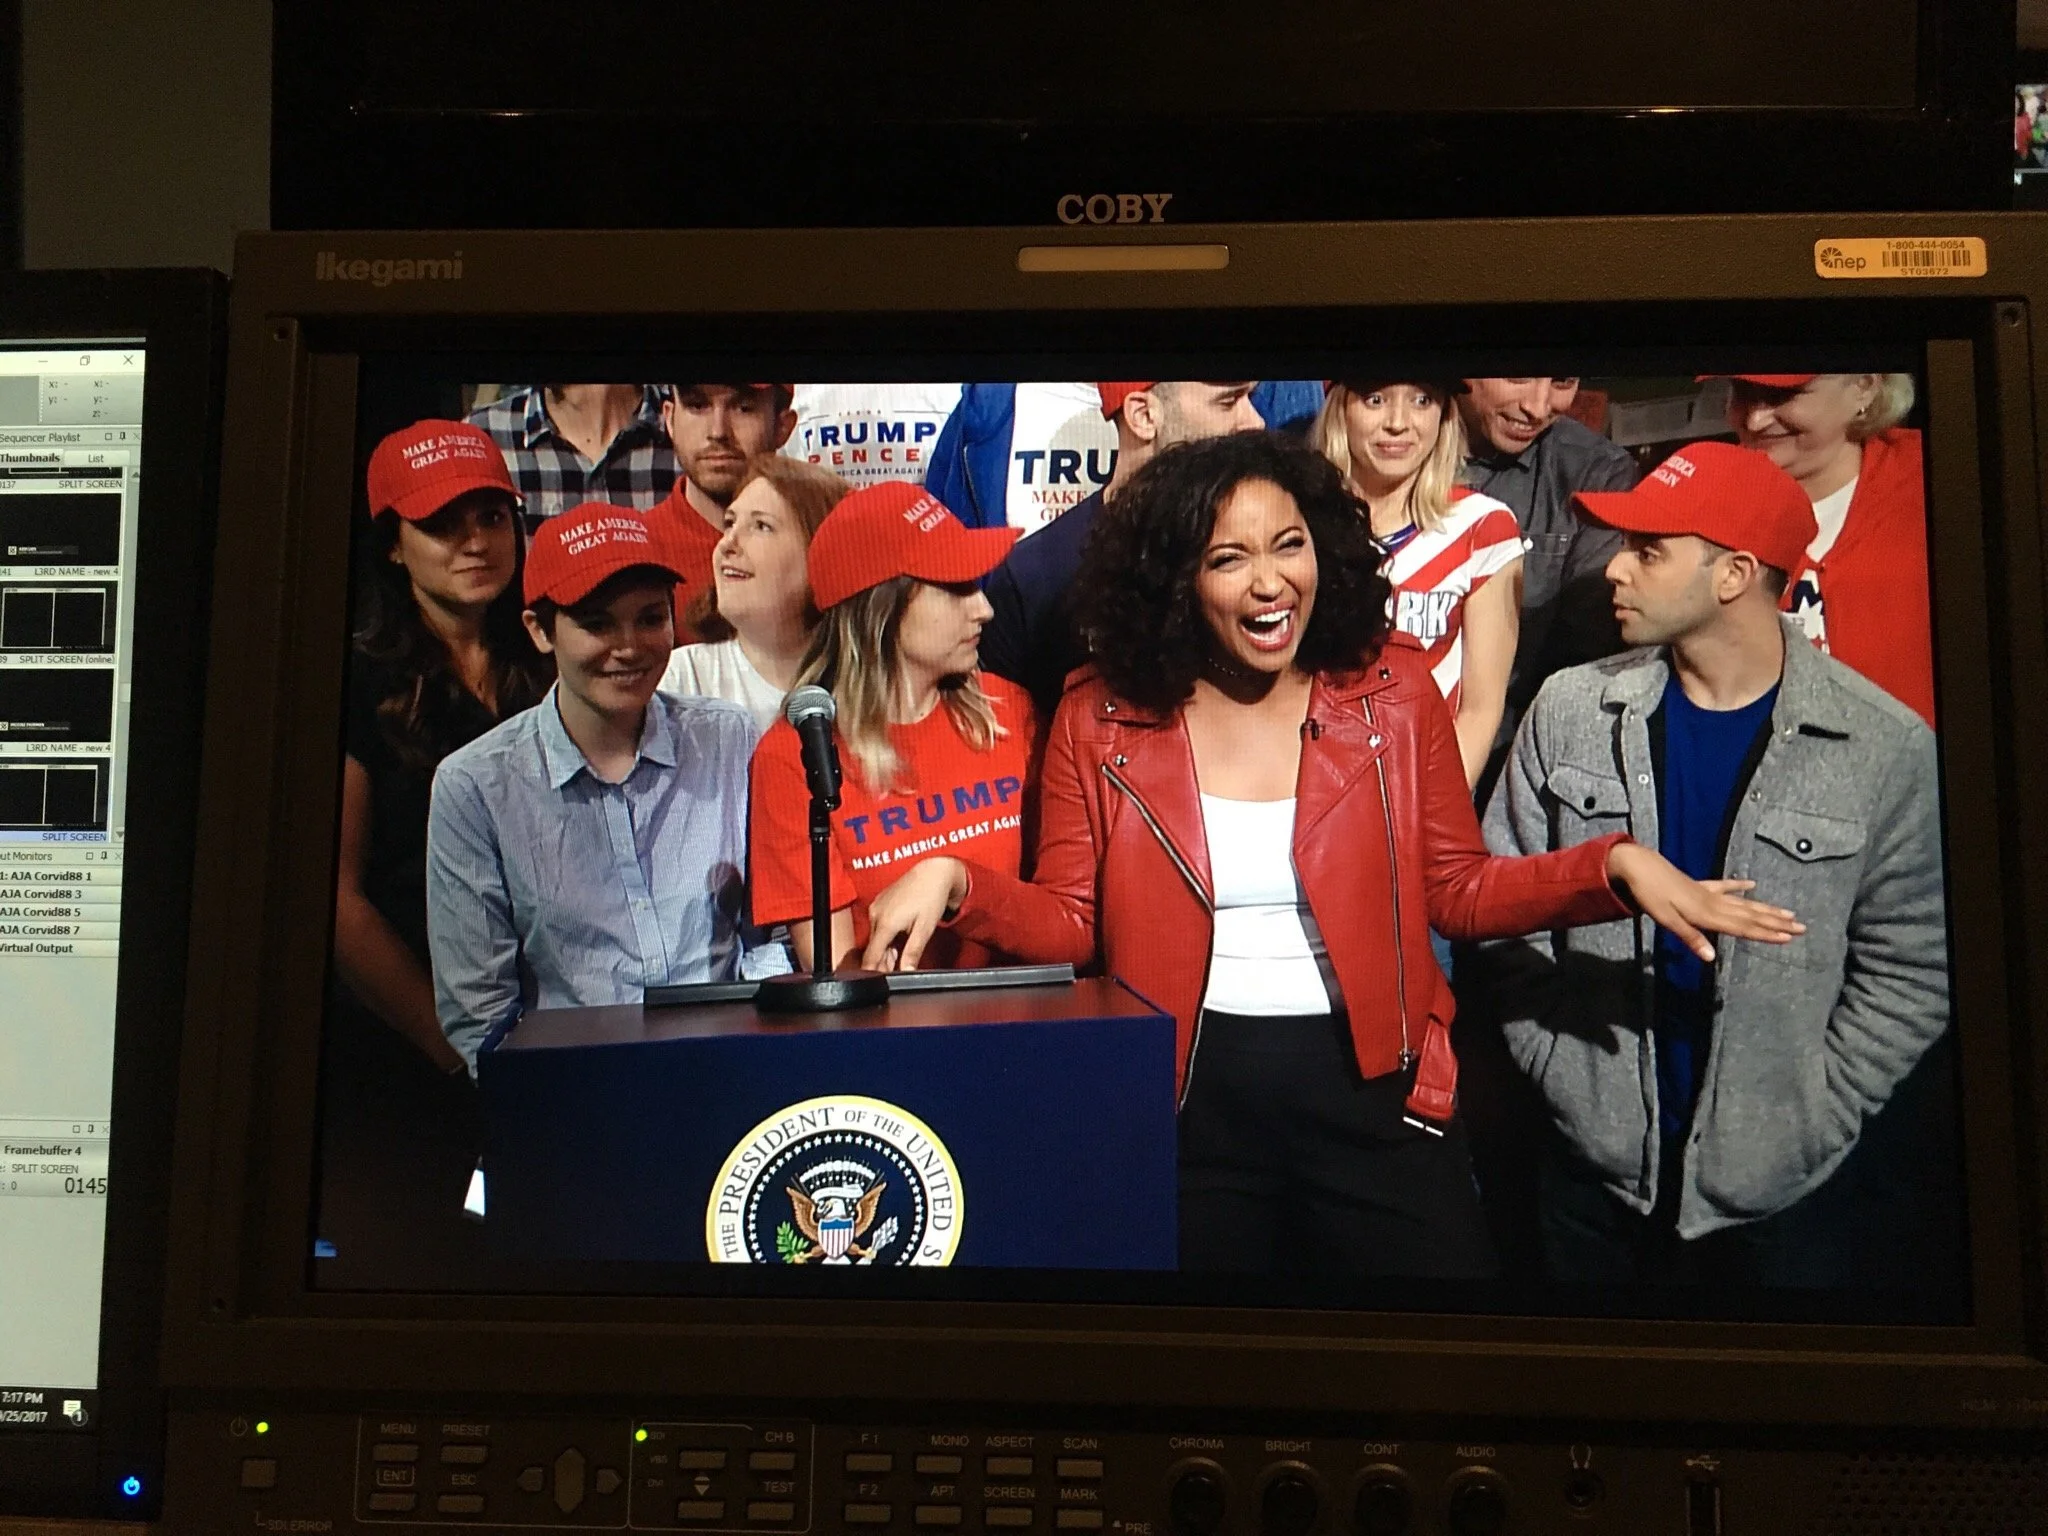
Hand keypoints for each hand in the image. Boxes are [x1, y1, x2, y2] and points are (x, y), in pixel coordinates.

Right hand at [860, 857, 968, 972]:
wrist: (933, 872)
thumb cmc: (931, 896)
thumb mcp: (925, 929)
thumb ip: (912, 952)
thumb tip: (906, 972)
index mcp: (886, 923)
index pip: (871, 956)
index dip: (872, 972)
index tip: (877, 982)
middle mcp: (876, 915)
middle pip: (873, 949)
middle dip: (882, 963)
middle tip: (895, 972)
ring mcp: (877, 908)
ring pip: (876, 939)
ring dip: (885, 951)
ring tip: (899, 957)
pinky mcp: (880, 903)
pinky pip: (878, 927)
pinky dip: (885, 938)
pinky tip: (897, 941)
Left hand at [1606, 843, 1804, 963]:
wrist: (1640, 867)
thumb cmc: (1650, 896)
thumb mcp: (1667, 920)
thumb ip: (1691, 938)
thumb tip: (1712, 958)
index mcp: (1707, 914)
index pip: (1743, 927)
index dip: (1766, 934)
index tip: (1788, 938)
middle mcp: (1714, 903)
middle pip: (1751, 915)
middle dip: (1777, 923)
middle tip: (1802, 928)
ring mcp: (1708, 893)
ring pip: (1744, 902)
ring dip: (1766, 908)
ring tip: (1788, 912)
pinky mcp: (1700, 885)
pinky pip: (1725, 886)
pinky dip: (1739, 886)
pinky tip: (1752, 885)